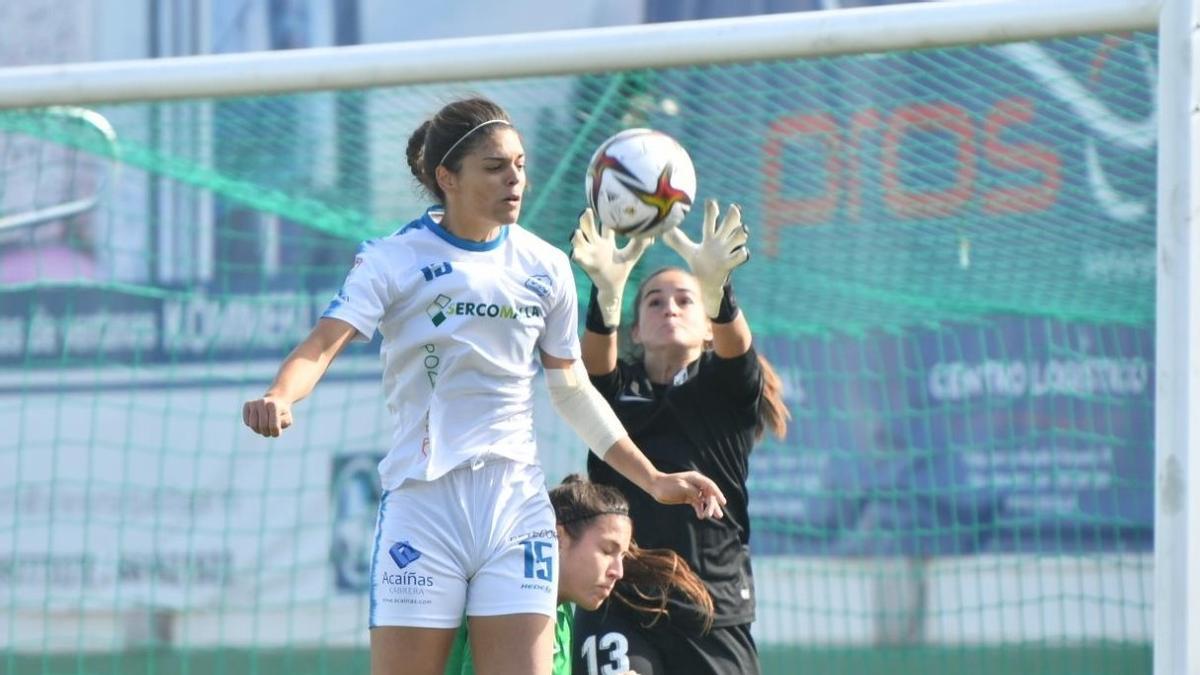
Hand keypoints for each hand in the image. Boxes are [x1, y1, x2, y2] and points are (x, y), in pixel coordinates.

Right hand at [243, 395, 292, 436]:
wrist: (275, 401)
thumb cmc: (281, 413)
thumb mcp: (287, 419)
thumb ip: (284, 423)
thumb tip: (273, 425)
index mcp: (274, 406)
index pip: (273, 426)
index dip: (275, 433)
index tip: (277, 432)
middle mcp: (263, 402)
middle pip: (263, 426)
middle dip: (267, 433)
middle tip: (270, 431)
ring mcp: (254, 403)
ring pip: (253, 425)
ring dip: (259, 431)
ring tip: (264, 428)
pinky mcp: (247, 405)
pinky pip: (247, 422)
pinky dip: (252, 426)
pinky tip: (258, 422)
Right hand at [570, 208, 652, 327]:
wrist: (614, 287)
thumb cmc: (621, 270)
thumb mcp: (631, 254)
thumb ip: (640, 244)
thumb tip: (652, 234)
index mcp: (606, 242)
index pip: (604, 225)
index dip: (604, 216)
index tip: (606, 206)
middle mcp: (596, 245)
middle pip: (589, 228)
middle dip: (586, 220)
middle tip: (587, 210)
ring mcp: (590, 254)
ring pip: (580, 241)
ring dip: (577, 237)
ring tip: (577, 232)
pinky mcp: (587, 265)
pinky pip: (579, 259)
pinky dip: (576, 256)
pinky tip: (576, 253)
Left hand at [650, 471, 726, 519]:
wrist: (655, 486)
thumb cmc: (667, 485)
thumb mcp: (681, 487)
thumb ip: (692, 491)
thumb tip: (702, 498)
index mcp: (695, 478)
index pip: (710, 486)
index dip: (717, 494)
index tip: (723, 502)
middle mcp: (696, 484)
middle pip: (708, 494)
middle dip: (713, 504)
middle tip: (717, 515)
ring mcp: (692, 490)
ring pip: (704, 500)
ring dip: (709, 508)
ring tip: (714, 517)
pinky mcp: (688, 497)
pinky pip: (697, 504)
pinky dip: (700, 509)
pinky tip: (701, 516)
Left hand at [662, 200, 748, 318]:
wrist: (708, 284)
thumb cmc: (701, 264)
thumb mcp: (689, 251)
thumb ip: (678, 241)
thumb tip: (664, 232)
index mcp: (711, 237)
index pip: (711, 221)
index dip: (712, 211)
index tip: (710, 201)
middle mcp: (721, 242)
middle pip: (730, 224)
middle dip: (733, 215)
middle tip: (733, 207)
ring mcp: (727, 252)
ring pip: (739, 238)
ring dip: (740, 233)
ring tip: (741, 230)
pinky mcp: (730, 264)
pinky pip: (741, 257)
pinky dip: (742, 254)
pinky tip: (743, 251)